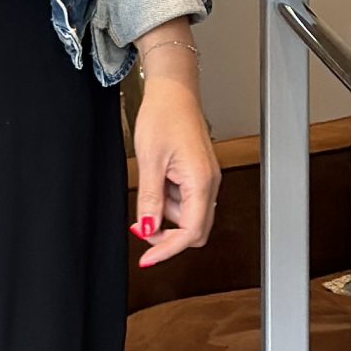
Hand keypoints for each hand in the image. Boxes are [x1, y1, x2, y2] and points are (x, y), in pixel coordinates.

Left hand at [130, 74, 219, 268]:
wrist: (172, 91)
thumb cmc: (164, 116)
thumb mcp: (150, 161)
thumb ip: (150, 200)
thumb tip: (147, 230)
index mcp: (200, 181)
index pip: (190, 232)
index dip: (167, 249)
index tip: (147, 259)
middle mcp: (209, 183)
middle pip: (194, 230)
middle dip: (167, 234)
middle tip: (142, 225)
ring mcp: (205, 179)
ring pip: (187, 215)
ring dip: (165, 213)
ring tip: (150, 183)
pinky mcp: (198, 174)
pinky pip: (185, 199)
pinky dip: (168, 200)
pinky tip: (157, 180)